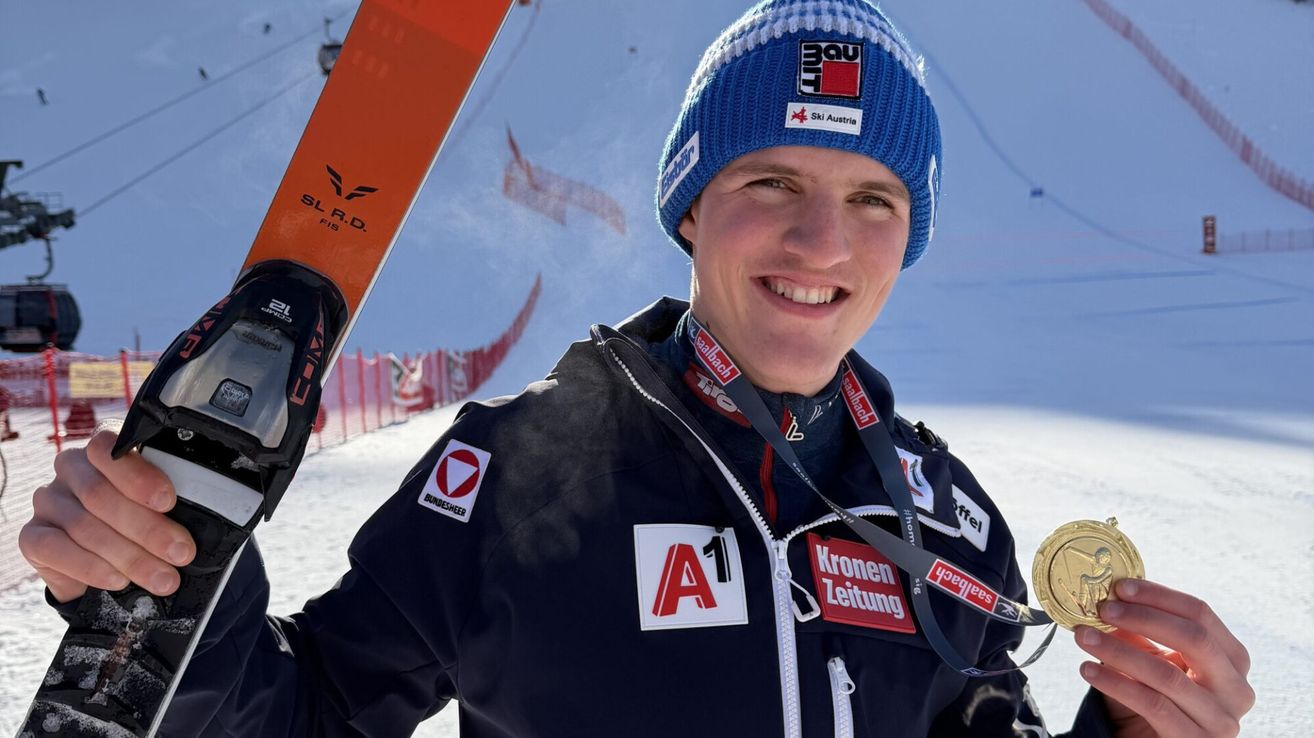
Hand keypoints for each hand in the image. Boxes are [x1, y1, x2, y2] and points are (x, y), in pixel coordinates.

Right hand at [18, 429, 195, 602]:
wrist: (106, 568)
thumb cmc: (144, 527)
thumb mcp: (164, 510)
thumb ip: (173, 504)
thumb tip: (204, 521)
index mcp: (106, 451)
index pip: (111, 447)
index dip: (139, 476)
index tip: (168, 501)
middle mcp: (73, 468)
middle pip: (101, 494)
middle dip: (148, 528)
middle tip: (180, 553)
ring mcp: (49, 500)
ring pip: (84, 525)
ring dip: (129, 556)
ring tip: (162, 578)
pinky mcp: (33, 536)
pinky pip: (56, 548)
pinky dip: (91, 568)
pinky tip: (118, 580)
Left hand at [1075, 579, 1253, 737]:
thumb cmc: (1159, 697)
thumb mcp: (1155, 660)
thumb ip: (1142, 631)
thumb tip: (1111, 596)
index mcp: (1232, 658)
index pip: (1201, 614)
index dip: (1160, 596)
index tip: (1120, 587)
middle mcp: (1236, 688)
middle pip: (1194, 639)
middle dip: (1144, 618)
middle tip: (1104, 609)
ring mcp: (1221, 719)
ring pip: (1167, 674)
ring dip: (1118, 651)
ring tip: (1084, 637)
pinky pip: (1151, 704)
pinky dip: (1115, 683)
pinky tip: (1088, 669)